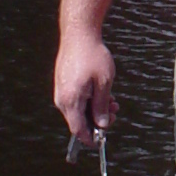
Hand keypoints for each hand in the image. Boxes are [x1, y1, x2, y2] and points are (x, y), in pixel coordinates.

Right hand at [54, 28, 117, 144]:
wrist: (78, 34)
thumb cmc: (93, 56)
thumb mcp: (103, 83)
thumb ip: (102, 106)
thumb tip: (102, 125)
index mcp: (70, 101)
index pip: (78, 131)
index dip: (91, 139)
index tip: (102, 141)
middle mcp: (62, 99)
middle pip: (78, 121)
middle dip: (98, 120)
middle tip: (114, 110)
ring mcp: (60, 92)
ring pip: (78, 110)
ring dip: (95, 109)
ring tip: (112, 99)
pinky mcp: (62, 85)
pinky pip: (75, 100)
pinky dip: (88, 100)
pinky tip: (101, 91)